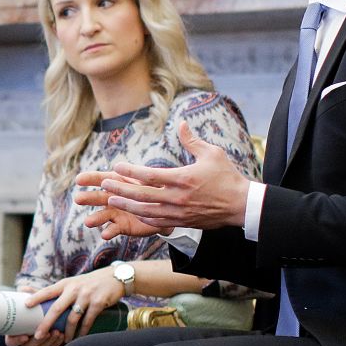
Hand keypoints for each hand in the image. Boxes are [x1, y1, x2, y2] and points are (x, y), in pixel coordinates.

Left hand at [3, 269, 126, 345]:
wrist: (114, 278)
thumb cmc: (87, 283)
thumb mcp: (70, 283)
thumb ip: (52, 290)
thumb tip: (24, 290)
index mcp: (65, 284)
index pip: (47, 290)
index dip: (36, 297)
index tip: (26, 306)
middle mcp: (74, 289)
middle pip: (57, 308)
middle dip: (46, 323)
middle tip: (38, 335)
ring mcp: (86, 296)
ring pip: (72, 318)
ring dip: (67, 332)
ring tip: (63, 340)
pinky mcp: (98, 303)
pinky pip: (88, 320)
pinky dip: (83, 331)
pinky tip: (79, 337)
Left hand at [79, 122, 248, 236]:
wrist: (241, 205)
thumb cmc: (227, 177)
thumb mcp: (212, 154)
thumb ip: (191, 140)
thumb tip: (181, 123)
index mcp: (183, 178)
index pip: (149, 175)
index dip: (130, 171)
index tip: (117, 166)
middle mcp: (177, 197)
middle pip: (141, 194)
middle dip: (120, 189)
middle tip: (104, 185)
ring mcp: (178, 212)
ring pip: (145, 210)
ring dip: (126, 205)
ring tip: (111, 200)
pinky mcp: (181, 222)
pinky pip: (156, 221)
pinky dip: (141, 216)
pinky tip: (132, 211)